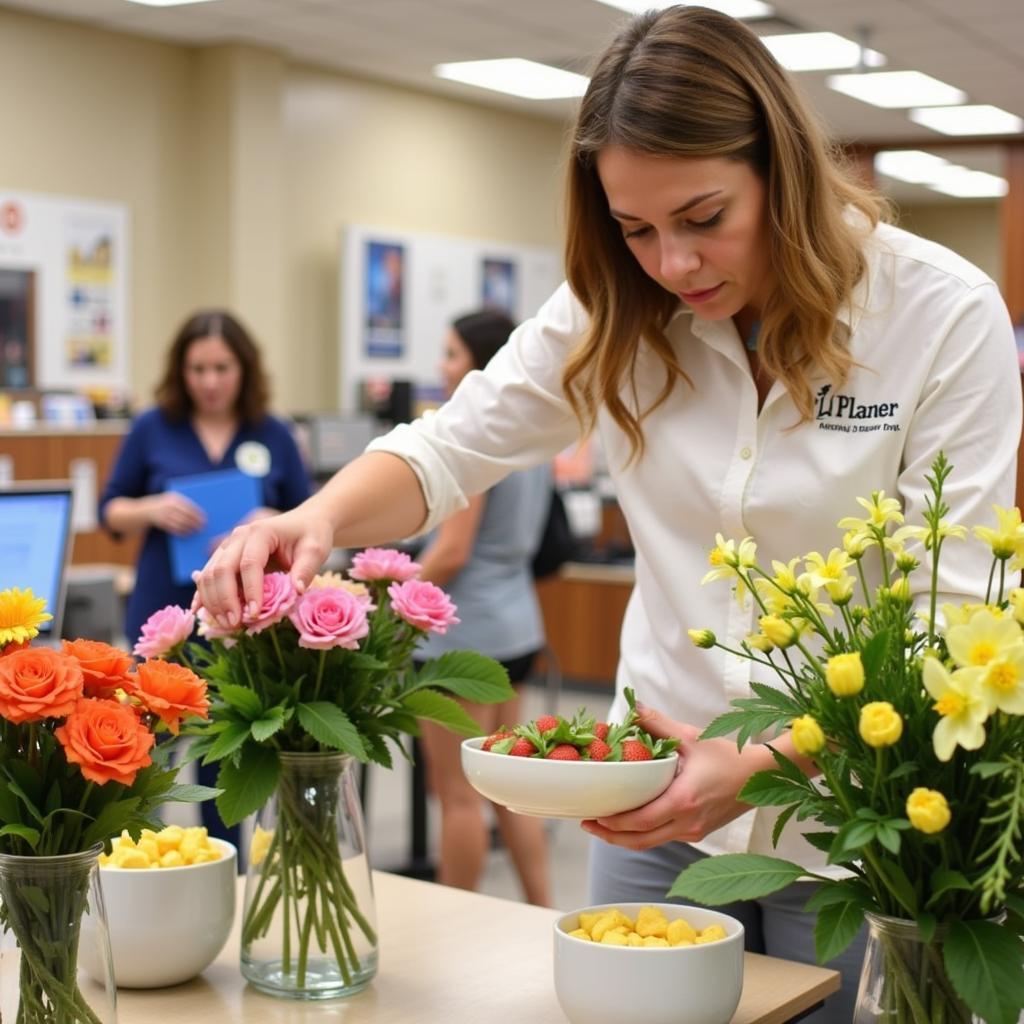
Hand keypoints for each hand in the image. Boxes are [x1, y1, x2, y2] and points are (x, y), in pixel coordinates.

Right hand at [146, 492, 205, 535]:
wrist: (142, 511)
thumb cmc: (163, 506)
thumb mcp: (171, 501)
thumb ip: (183, 504)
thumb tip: (200, 513)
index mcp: (174, 497)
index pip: (189, 505)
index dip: (198, 513)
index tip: (205, 519)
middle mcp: (168, 504)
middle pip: (186, 514)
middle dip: (195, 522)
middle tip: (202, 527)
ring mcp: (163, 513)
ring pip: (180, 522)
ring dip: (189, 528)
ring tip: (196, 531)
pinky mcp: (160, 521)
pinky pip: (173, 527)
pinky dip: (181, 531)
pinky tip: (187, 534)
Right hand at [191, 505, 334, 625]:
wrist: (304, 522)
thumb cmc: (311, 536)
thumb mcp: (315, 550)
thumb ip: (306, 570)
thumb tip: (296, 592)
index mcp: (261, 532)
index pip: (250, 564)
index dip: (250, 591)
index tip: (255, 614)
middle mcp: (238, 537)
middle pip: (222, 569)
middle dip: (225, 600)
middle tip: (235, 624)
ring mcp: (228, 546)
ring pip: (209, 574)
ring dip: (213, 601)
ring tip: (227, 624)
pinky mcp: (224, 557)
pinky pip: (208, 576)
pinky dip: (204, 595)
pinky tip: (200, 613)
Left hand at [581, 703, 769, 850]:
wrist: (762, 775)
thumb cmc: (728, 755)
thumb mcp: (691, 736)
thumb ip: (659, 724)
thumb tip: (634, 707)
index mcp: (683, 800)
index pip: (640, 821)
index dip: (613, 823)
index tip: (593, 816)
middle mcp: (688, 822)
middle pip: (641, 840)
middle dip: (611, 836)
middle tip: (588, 824)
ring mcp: (694, 831)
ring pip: (652, 842)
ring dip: (625, 838)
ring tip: (603, 826)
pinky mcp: (699, 832)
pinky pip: (665, 837)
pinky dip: (644, 834)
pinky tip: (631, 822)